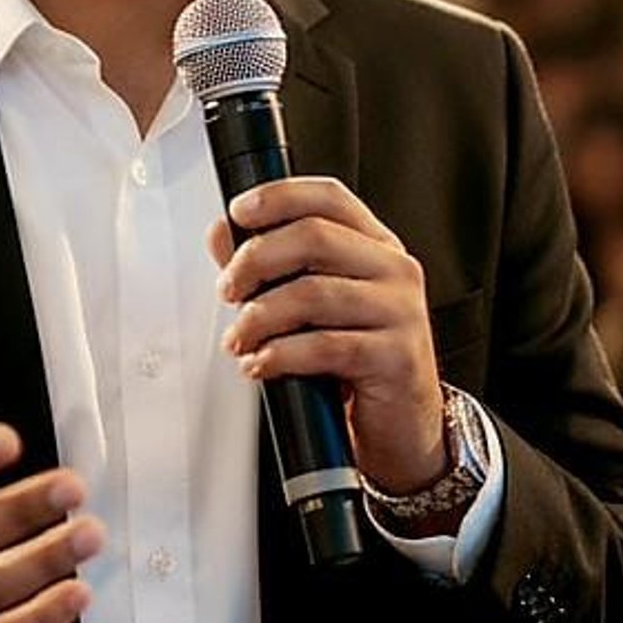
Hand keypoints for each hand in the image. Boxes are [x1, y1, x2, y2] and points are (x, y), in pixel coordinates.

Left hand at [208, 177, 444, 492]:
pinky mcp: (396, 357)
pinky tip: (261, 365)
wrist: (401, 425)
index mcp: (375, 246)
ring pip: (312, 293)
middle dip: (255, 261)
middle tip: (228, 290)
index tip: (238, 213)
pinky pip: (325, 346)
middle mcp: (394, 269)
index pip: (328, 197)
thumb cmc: (354, 360)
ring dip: (259, 317)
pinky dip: (279, 355)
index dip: (279, 196)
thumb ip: (267, 266)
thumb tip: (221, 232)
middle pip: (313, 237)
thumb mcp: (309, 305)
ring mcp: (400, 312)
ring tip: (239, 339)